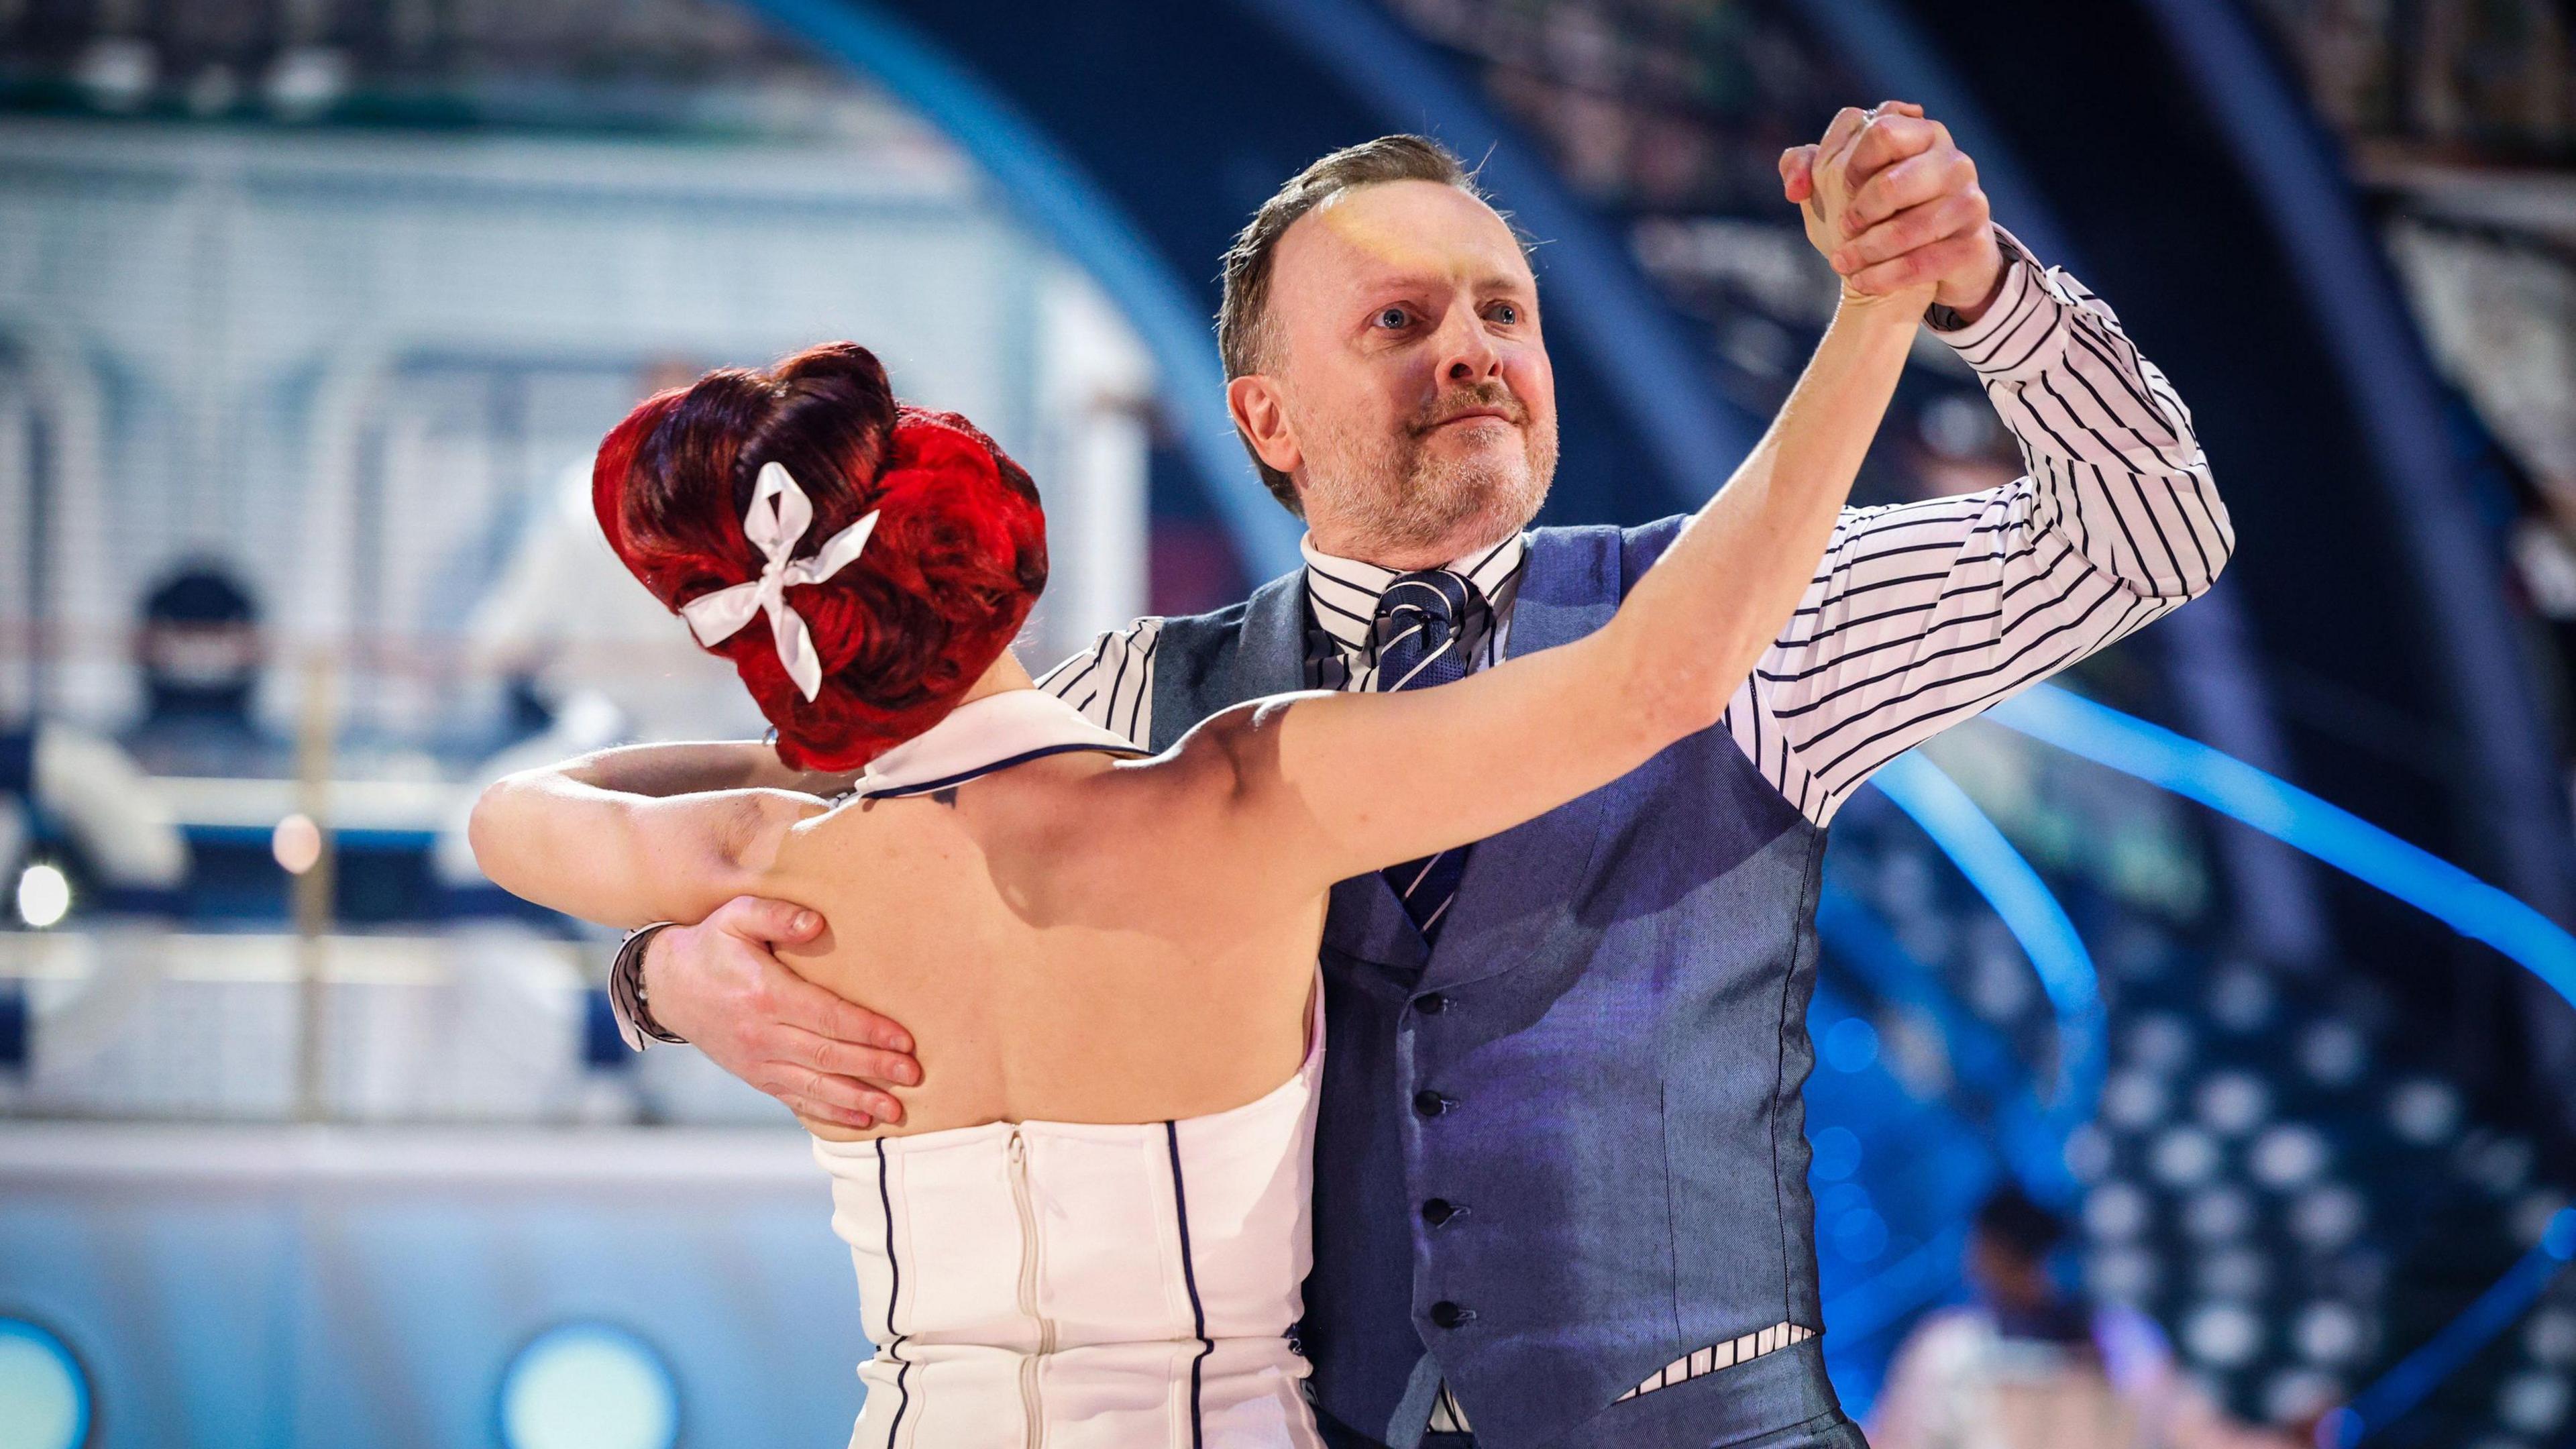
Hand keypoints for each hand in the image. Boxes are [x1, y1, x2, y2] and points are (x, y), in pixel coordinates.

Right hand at [642, 895, 921, 1127]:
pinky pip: (795, 1098)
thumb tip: (816, 922)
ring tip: (895, 1110)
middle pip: (827, 1055)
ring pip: (814, 1085)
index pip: (826, 1017)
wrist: (668, 985)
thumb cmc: (711, 944)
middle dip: (874, 1068)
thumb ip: (776, 914)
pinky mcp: (754, 1075)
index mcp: (765, 994)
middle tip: (914, 1076)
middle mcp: (761, 1034)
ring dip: (858, 1099)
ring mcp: (757, 1061)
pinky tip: (859, 1118)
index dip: (867, 1030)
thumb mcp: (737, 916)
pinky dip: (828, 1111)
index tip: (904, 1040)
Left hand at [1779, 101, 2004, 318]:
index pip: (1879, 131)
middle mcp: (1953, 161)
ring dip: (1865, 251)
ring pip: (1906, 229)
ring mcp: (1969, 201)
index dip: (1851, 165)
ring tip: (1844, 262)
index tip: (1843, 189)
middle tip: (1845, 228)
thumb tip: (1795, 188)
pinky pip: (1921, 263)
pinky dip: (1883, 277)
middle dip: (1858, 213)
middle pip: (1890, 183)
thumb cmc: (1879, 213)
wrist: (1935, 261)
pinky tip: (1862, 281)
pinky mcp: (1974, 243)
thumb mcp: (1840, 185)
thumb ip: (1806, 166)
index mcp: (1922, 134)